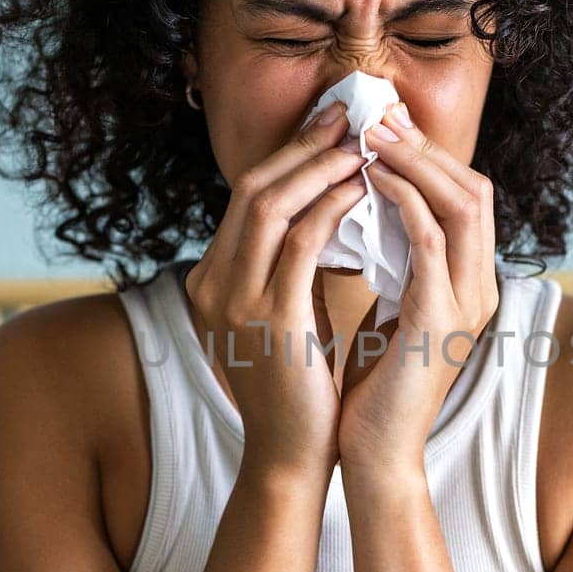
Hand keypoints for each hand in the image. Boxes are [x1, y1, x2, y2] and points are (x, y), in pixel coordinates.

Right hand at [183, 104, 368, 480]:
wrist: (291, 455)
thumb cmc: (299, 386)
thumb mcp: (283, 314)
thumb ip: (288, 266)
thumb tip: (323, 210)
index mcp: (210, 279)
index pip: (245, 196)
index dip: (289, 154)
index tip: (331, 127)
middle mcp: (211, 283)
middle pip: (251, 187)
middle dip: (304, 145)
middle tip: (350, 116)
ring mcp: (234, 301)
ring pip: (271, 204)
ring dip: (320, 166)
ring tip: (362, 144)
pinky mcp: (269, 319)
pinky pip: (301, 241)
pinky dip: (331, 206)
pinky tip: (362, 189)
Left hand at [337, 102, 499, 471]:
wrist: (374, 454)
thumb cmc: (374, 388)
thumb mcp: (390, 311)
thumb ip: (396, 266)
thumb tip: (368, 215)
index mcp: (469, 285)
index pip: (466, 198)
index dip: (428, 157)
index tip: (381, 128)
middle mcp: (479, 288)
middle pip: (474, 189)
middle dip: (424, 147)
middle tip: (376, 115)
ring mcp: (466, 303)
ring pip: (462, 204)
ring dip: (416, 162)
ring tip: (372, 135)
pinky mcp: (440, 318)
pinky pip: (433, 241)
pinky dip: (404, 201)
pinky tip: (372, 181)